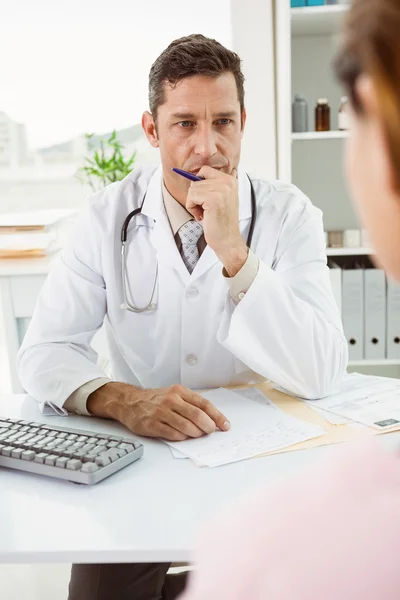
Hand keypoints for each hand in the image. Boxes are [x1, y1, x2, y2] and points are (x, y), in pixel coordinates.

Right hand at [87, 382, 230, 440]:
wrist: (129, 402)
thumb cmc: (155, 400)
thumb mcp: (174, 394)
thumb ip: (190, 404)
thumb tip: (211, 419)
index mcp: (179, 391)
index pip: (204, 404)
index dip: (217, 416)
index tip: (225, 426)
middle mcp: (171, 400)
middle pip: (197, 416)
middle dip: (208, 427)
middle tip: (210, 432)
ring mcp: (161, 412)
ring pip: (187, 427)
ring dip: (196, 434)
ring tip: (197, 435)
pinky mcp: (153, 424)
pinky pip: (173, 435)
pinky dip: (182, 438)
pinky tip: (183, 436)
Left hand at [186, 166, 247, 275]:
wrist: (228, 240)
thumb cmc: (221, 222)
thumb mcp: (221, 198)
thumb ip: (213, 185)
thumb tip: (196, 174)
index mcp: (230, 180)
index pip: (205, 170)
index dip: (198, 183)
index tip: (202, 198)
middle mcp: (227, 182)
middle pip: (196, 181)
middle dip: (196, 197)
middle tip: (206, 210)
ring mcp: (221, 190)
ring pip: (192, 189)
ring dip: (194, 204)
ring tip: (205, 214)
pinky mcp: (213, 199)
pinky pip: (191, 197)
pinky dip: (192, 209)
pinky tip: (203, 217)